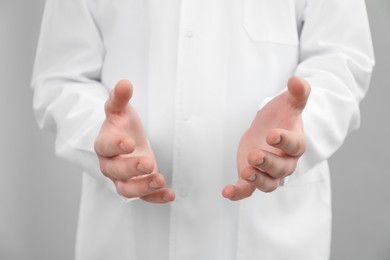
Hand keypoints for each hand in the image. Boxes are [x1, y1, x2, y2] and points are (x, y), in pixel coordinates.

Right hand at [94, 80, 174, 202]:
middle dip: (130, 168)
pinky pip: (143, 196)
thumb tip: (124, 83)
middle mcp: (110, 164)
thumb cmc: (121, 126)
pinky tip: (170, 194)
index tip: (129, 143)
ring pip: (126, 189)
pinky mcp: (136, 186)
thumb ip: (119, 98)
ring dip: (142, 187)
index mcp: (104, 144)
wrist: (124, 142)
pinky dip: (155, 197)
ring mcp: (122, 178)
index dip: (115, 145)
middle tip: (148, 163)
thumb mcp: (119, 110)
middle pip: (115, 170)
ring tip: (160, 180)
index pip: (104, 147)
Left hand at [222, 76, 309, 200]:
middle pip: (281, 169)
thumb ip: (297, 93)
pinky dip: (238, 193)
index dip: (284, 141)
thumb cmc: (282, 116)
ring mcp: (268, 172)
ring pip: (267, 183)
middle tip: (254, 156)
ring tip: (245, 173)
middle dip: (268, 163)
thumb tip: (297, 79)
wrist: (270, 129)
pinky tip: (226, 192)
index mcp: (295, 143)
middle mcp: (285, 162)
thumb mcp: (289, 102)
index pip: (294, 145)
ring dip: (257, 180)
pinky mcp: (253, 177)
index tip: (272, 135)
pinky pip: (248, 189)